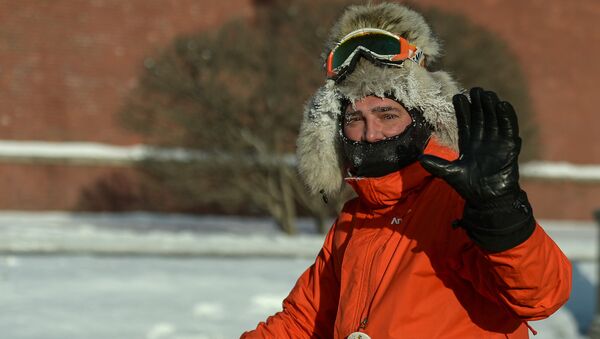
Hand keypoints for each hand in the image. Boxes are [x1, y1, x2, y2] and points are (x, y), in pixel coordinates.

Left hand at [419, 87, 534, 251]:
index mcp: (469, 145)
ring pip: (494, 120)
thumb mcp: (450, 174)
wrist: (488, 200)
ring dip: (491, 107)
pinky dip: (507, 117)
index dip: (463, 110)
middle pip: (481, 118)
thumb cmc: (470, 188)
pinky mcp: (509, 148)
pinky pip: (509, 129)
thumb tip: (420, 159)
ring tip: (487, 93)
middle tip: (475, 90)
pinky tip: (503, 105)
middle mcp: (483, 142)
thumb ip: (437, 165)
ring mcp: (496, 143)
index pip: (466, 123)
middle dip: (478, 104)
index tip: (458, 96)